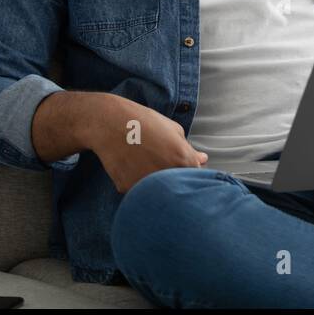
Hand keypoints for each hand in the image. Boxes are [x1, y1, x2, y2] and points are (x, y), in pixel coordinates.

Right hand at [87, 95, 207, 193]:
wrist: (111, 123)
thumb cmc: (145, 122)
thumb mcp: (173, 129)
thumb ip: (189, 149)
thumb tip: (203, 159)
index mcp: (184, 160)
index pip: (196, 177)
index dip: (190, 173)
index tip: (182, 167)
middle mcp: (168, 176)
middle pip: (178, 188)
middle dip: (175, 180)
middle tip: (161, 164)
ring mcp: (147, 184)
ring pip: (157, 193)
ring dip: (156, 185)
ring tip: (145, 163)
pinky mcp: (128, 188)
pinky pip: (137, 191)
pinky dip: (137, 183)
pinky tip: (131, 167)